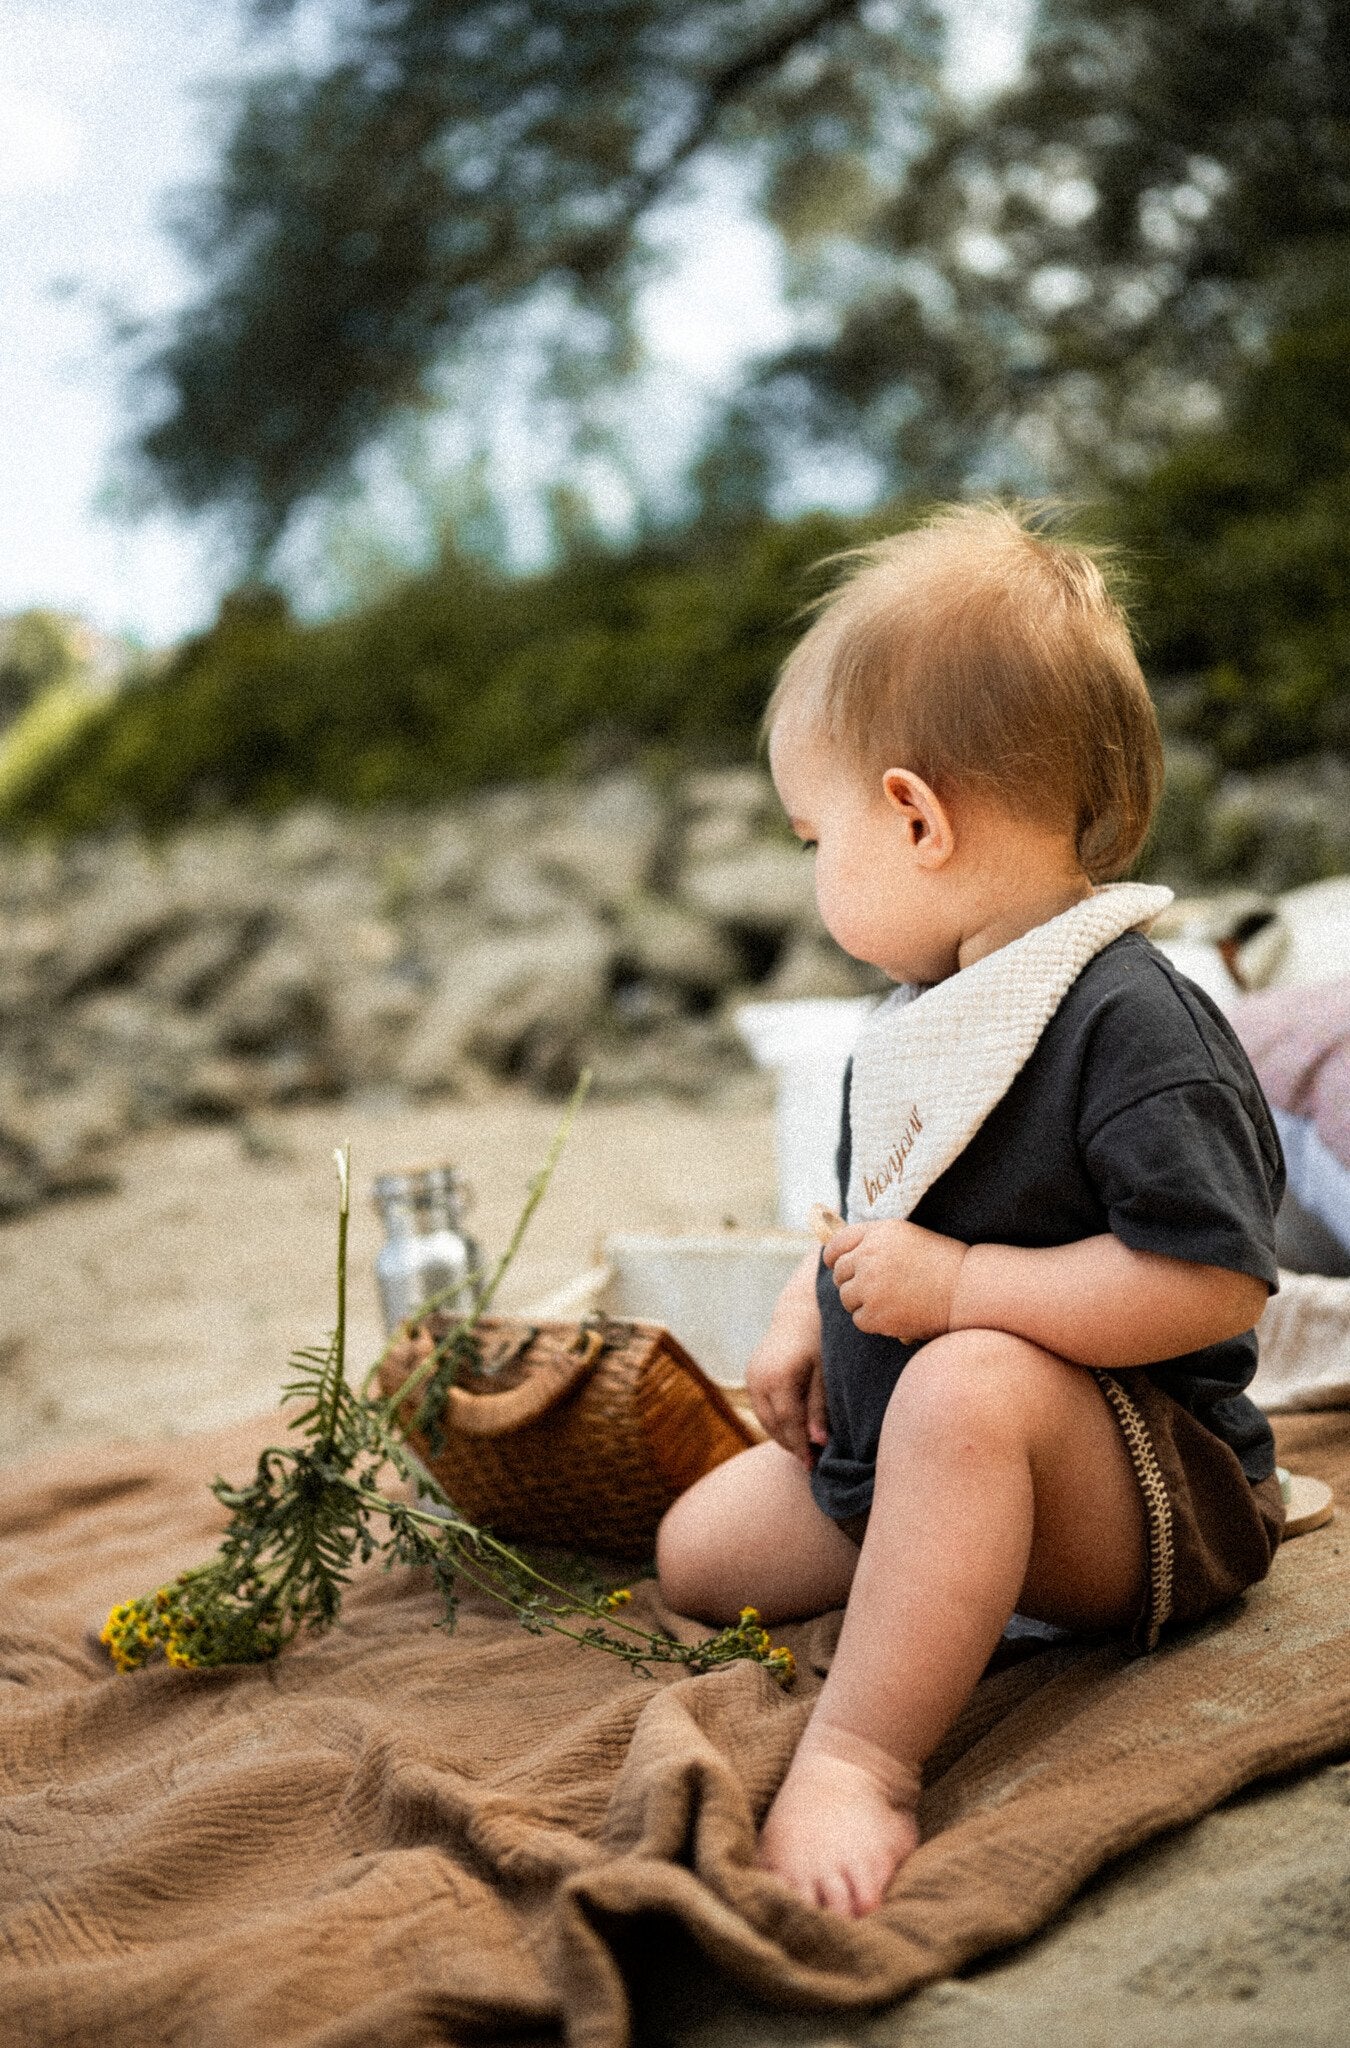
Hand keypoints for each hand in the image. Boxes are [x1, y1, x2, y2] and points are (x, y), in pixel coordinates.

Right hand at [745, 1254, 827, 1467]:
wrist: (799, 1311)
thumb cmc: (819, 1339)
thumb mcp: (824, 1373)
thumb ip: (819, 1408)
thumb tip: (817, 1442)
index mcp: (778, 1378)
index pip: (788, 1423)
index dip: (801, 1446)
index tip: (814, 1464)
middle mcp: (759, 1379)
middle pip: (773, 1424)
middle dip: (791, 1445)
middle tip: (811, 1464)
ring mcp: (751, 1377)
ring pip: (764, 1419)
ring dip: (782, 1436)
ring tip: (803, 1451)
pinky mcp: (750, 1376)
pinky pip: (762, 1408)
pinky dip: (775, 1422)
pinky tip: (793, 1430)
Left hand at [824, 1220, 967, 1342]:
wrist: (967, 1289)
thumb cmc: (942, 1262)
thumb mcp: (906, 1237)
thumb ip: (874, 1241)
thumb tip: (839, 1256)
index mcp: (877, 1233)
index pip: (837, 1244)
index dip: (834, 1257)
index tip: (836, 1265)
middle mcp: (868, 1257)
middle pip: (840, 1274)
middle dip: (853, 1281)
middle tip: (875, 1289)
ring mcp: (870, 1287)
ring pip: (847, 1298)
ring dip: (863, 1302)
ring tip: (890, 1301)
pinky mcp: (876, 1314)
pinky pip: (859, 1319)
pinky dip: (873, 1321)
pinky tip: (895, 1314)